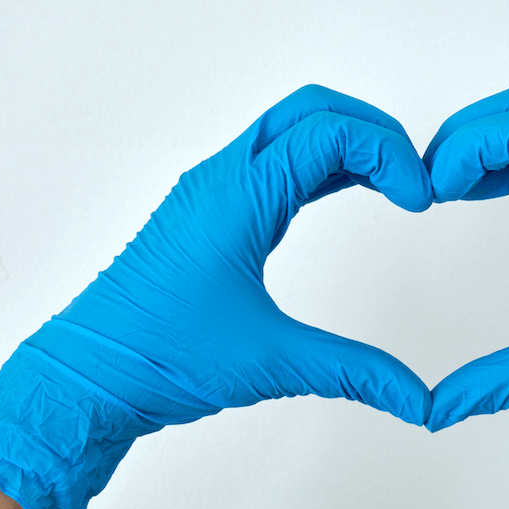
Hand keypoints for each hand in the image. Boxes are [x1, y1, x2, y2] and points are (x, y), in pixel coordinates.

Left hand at [0, 85, 433, 508]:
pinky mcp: (208, 210)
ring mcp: (212, 189)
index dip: (389, 153)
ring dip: (346, 142)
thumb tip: (418, 399)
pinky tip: (347, 190)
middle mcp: (222, 178)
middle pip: (312, 109)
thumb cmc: (159, 357)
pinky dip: (319, 163)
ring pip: (290, 128)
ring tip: (392, 183)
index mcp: (238, 197)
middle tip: (413, 176)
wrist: (88, 375)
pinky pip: (273, 159)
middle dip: (373, 131)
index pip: (329, 133)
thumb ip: (354, 374)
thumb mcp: (271, 362)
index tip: (421, 199)